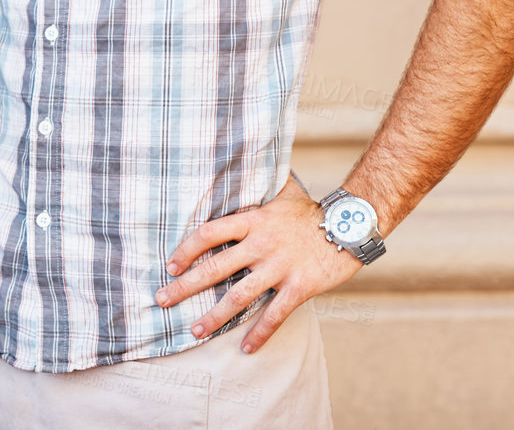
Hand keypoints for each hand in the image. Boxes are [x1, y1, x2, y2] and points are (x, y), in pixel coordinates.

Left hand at [154, 175, 362, 352]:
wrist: (351, 225)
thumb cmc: (312, 211)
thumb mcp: (281, 193)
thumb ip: (258, 188)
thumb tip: (240, 166)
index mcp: (253, 221)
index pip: (209, 234)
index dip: (186, 250)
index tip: (170, 266)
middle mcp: (261, 244)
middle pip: (215, 268)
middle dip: (185, 287)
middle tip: (162, 300)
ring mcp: (279, 267)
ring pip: (238, 296)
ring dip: (214, 316)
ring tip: (195, 331)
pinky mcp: (299, 287)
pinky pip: (274, 315)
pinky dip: (259, 334)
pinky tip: (246, 348)